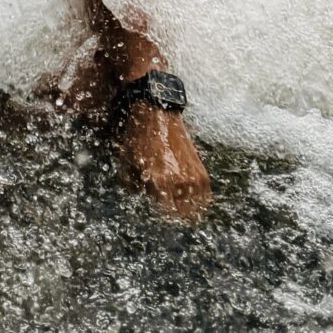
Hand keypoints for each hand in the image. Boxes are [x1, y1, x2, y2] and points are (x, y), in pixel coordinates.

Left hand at [116, 106, 211, 222]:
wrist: (157, 114)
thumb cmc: (139, 138)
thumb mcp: (126, 162)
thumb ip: (130, 186)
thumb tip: (138, 198)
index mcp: (160, 182)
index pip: (167, 215)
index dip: (163, 217)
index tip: (159, 216)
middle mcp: (179, 182)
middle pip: (184, 215)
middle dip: (176, 215)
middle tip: (170, 212)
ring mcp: (193, 176)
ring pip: (197, 208)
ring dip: (189, 210)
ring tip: (181, 208)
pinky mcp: (201, 169)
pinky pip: (206, 195)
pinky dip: (201, 202)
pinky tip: (193, 202)